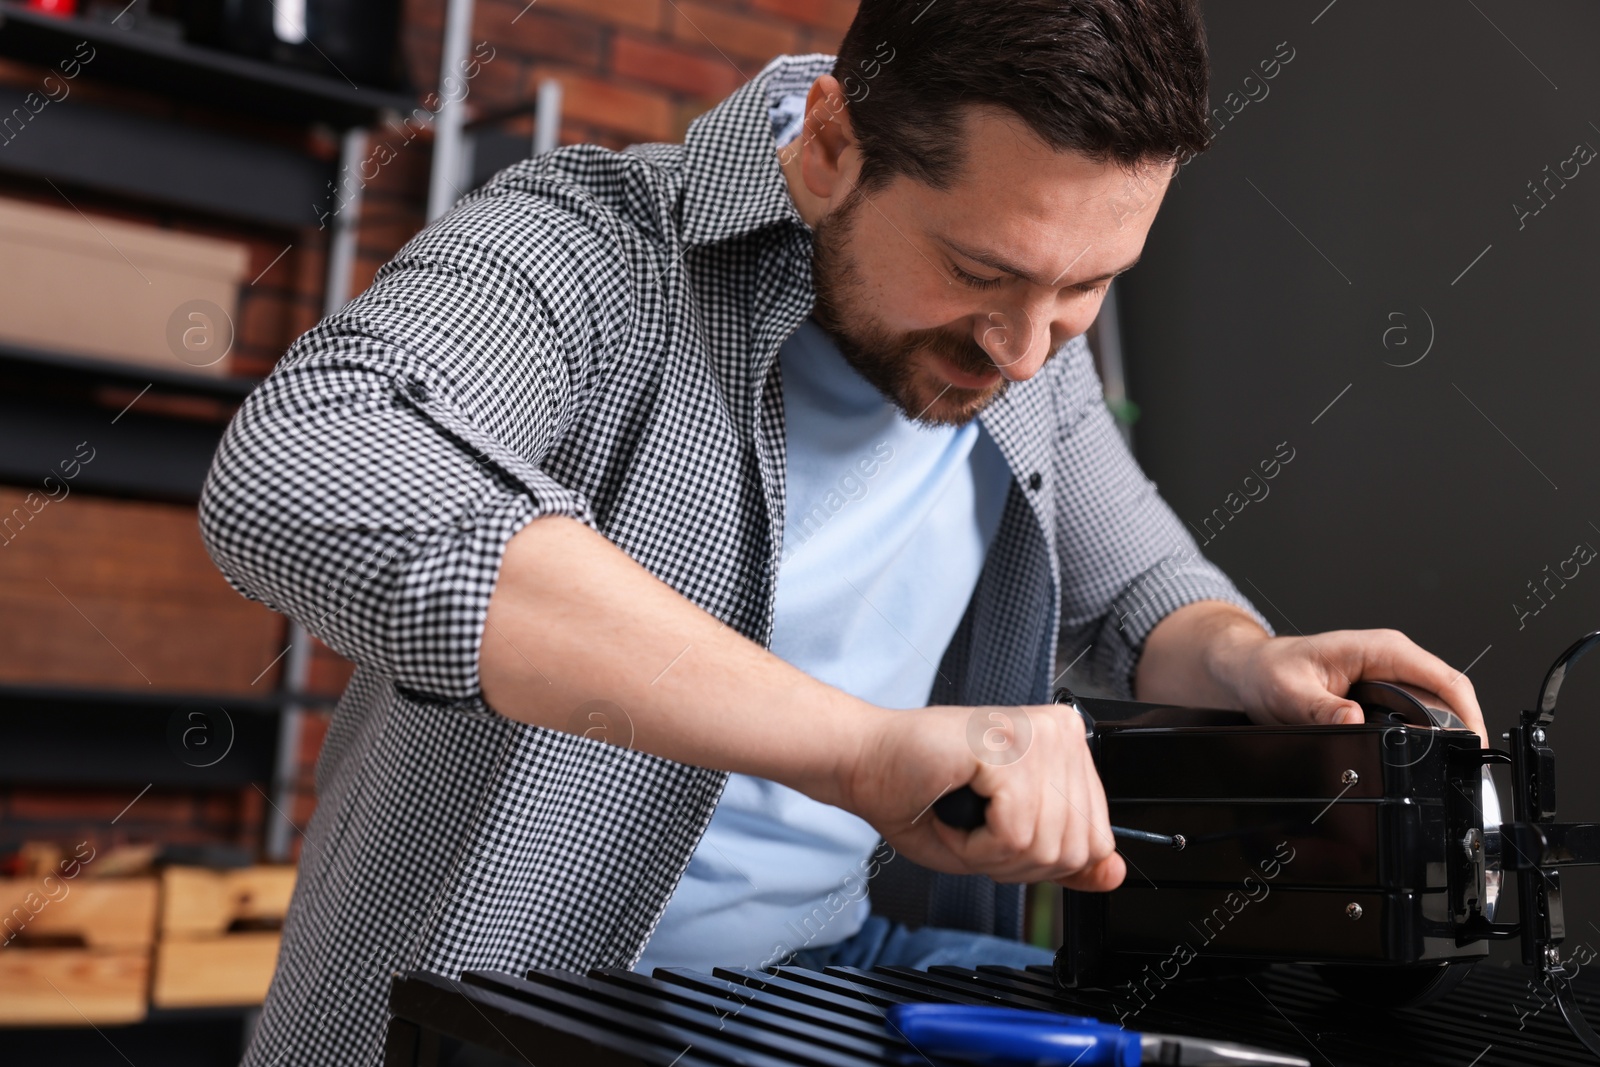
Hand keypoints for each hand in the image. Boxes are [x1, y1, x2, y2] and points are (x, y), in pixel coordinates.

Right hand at [838, 703, 1126, 891]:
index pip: (1098, 838)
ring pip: (1046, 845)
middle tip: (975, 831)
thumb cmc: (922, 795)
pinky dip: (976, 846)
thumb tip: (1114, 873)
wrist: (864, 764)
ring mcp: (1035, 734)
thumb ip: (1065, 857)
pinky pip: (1015, 834)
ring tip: (962, 819)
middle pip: (1075, 847)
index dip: (1042, 861)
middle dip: (1016, 863)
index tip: (999, 836)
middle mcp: (1061, 732)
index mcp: (1068, 745)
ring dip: (991, 855)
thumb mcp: (1005, 842)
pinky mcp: (1005, 745)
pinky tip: (956, 814)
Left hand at [1212, 627, 1488, 743]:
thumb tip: (1352, 720)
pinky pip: (1416, 715)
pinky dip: (1425, 736)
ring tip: (1448, 768)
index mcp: (1380, 649)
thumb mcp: (1290, 692)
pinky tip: (1423, 758)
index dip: (1468, 714)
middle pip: (1447, 697)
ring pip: (1435, 708)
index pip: (1444, 679)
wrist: (1251, 671)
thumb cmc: (1269, 671)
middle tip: (1462, 769)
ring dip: (1445, 736)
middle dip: (1461, 732)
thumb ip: (1321, 708)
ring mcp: (1390, 678)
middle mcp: (1391, 660)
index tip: (1474, 746)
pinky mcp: (1383, 695)